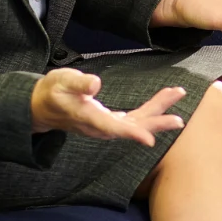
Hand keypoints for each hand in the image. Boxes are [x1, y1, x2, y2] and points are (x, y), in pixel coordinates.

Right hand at [30, 68, 184, 146]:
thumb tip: (96, 83)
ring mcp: (107, 125)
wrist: (43, 106)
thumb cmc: (52, 91)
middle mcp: (101, 126)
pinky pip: (135, 117)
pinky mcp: (111, 121)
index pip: (113, 128)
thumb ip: (79, 83)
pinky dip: (151, 108)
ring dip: (159, 111)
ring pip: (137, 121)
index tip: (150, 139)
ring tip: (178, 93)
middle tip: (179, 120)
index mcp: (88, 118)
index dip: (132, 133)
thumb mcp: (62, 81)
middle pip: (132, 127)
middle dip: (156, 123)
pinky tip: (165, 99)